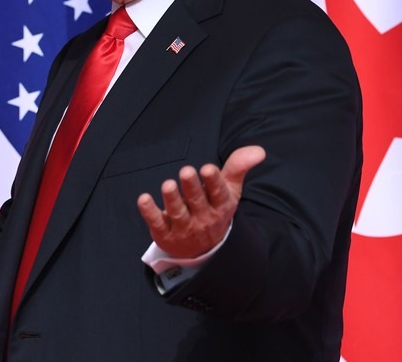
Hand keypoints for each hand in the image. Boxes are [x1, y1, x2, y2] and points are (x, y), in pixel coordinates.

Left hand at [136, 145, 265, 258]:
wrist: (204, 249)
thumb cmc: (215, 209)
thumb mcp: (229, 190)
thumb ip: (238, 168)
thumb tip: (258, 150)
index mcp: (220, 206)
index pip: (218, 194)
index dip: (213, 182)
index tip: (208, 168)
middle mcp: (203, 218)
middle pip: (197, 202)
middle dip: (191, 187)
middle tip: (186, 171)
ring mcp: (184, 228)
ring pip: (178, 213)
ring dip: (172, 199)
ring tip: (168, 185)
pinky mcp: (165, 234)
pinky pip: (157, 222)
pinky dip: (150, 212)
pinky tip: (143, 199)